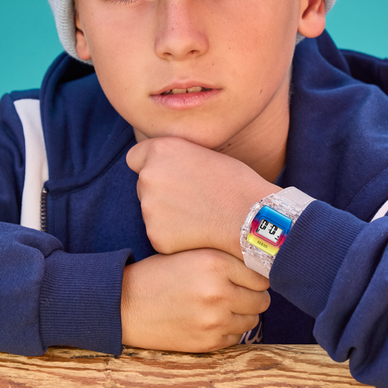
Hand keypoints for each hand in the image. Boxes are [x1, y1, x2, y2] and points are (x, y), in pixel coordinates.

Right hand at [119, 248, 271, 352]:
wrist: (124, 306)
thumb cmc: (156, 276)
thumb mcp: (189, 254)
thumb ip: (223, 259)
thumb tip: (260, 268)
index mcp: (214, 263)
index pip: (261, 275)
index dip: (253, 277)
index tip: (244, 279)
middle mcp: (218, 291)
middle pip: (262, 299)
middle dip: (252, 297)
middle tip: (236, 294)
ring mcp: (214, 319)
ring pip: (252, 320)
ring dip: (242, 315)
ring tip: (221, 308)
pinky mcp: (208, 342)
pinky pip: (237, 337)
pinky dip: (229, 331)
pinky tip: (210, 321)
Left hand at [124, 136, 277, 257]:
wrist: (253, 218)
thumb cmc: (236, 183)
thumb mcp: (204, 153)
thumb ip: (176, 158)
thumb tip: (163, 165)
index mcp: (160, 151)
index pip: (134, 157)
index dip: (149, 165)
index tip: (166, 173)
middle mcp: (148, 177)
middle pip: (143, 185)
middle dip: (160, 191)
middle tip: (192, 198)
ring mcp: (149, 209)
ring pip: (151, 211)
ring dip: (167, 214)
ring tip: (200, 215)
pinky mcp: (156, 236)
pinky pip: (160, 234)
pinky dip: (174, 235)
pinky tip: (198, 232)